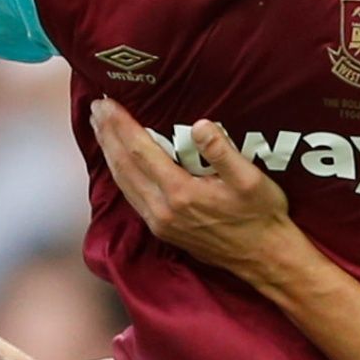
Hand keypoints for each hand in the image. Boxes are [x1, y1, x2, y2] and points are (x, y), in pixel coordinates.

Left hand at [87, 100, 312, 281]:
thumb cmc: (261, 215)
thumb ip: (223, 152)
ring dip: (109, 153)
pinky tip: (118, 162)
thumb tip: (200, 126)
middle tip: (96, 108)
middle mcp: (162, 210)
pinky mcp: (162, 231)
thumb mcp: (250, 179)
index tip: (106, 102)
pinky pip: (131, 197)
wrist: (264, 257)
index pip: (139, 150)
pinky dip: (120, 174)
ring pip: (123, 183)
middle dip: (108, 135)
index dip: (121, 124)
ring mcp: (159, 223)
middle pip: (124, 166)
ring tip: (100, 129)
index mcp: (180, 193)